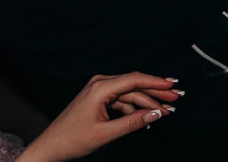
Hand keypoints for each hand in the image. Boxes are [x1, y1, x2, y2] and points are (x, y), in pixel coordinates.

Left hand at [16, 72, 181, 161]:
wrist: (50, 147)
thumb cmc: (72, 139)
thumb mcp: (105, 133)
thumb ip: (132, 122)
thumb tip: (156, 113)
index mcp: (100, 88)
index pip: (134, 79)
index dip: (156, 82)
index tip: (173, 86)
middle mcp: (100, 84)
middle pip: (135, 85)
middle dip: (156, 92)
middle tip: (176, 98)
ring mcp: (99, 91)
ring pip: (130, 94)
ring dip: (147, 103)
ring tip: (165, 111)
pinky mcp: (99, 99)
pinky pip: (122, 101)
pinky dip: (134, 109)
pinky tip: (146, 117)